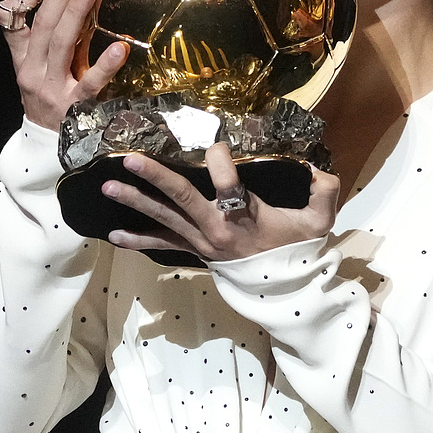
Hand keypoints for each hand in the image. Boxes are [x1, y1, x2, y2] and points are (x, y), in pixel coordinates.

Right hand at [1, 0, 128, 131]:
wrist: (49, 149)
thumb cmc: (51, 98)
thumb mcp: (47, 65)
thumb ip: (61, 32)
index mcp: (24, 58)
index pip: (14, 20)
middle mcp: (33, 71)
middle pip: (43, 26)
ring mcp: (52, 89)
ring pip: (61, 46)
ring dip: (76, 15)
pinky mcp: (75, 108)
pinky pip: (90, 84)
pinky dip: (105, 65)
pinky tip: (119, 48)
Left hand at [102, 142, 339, 261]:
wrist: (283, 290)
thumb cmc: (297, 249)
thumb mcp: (319, 221)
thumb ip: (324, 190)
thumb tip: (320, 168)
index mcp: (245, 216)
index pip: (227, 182)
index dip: (220, 159)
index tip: (216, 143)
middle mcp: (216, 228)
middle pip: (182, 197)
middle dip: (154, 177)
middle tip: (129, 159)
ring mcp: (201, 240)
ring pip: (164, 217)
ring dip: (135, 202)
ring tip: (108, 186)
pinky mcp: (194, 249)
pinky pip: (161, 244)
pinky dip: (137, 240)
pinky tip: (112, 234)